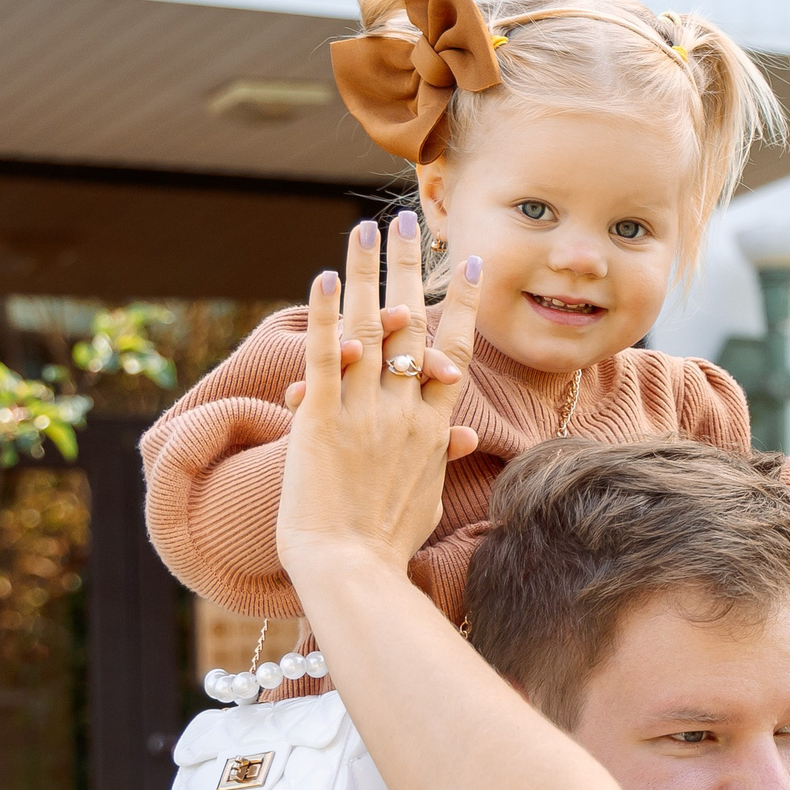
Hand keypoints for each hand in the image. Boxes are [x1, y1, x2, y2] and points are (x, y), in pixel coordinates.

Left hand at [275, 211, 484, 578]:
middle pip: (414, 324)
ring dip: (368, 272)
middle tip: (408, 219)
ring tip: (365, 227)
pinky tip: (323, 276)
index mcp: (435, 429)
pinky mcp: (322, 420)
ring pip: (371, 329)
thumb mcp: (427, 498)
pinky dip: (325, 315)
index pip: (454, 351)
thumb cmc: (388, 545)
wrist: (354, 569)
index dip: (460, 303)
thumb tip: (465, 436)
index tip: (466, 263)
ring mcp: (365, 413)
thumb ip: (442, 459)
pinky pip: (326, 357)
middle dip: (410, 267)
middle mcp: (406, 412)